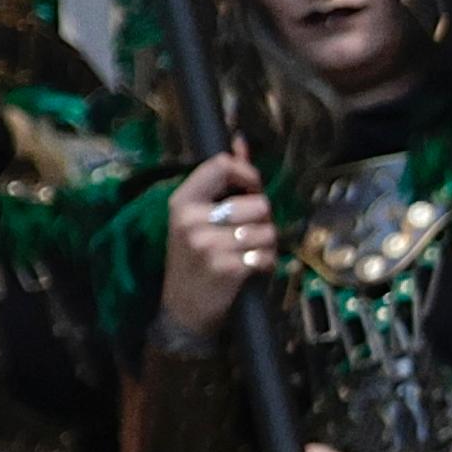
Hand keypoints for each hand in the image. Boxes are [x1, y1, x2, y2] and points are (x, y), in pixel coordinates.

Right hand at [158, 147, 277, 335]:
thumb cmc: (195, 259)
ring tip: (246, 253)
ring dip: (267, 244)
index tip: (252, 190)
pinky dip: (267, 263)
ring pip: (269, 230)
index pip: (222, 164)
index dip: (248, 175)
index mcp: (182, 201)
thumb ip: (222, 179)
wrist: (183, 310)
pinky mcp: (227, 268)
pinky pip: (268, 254)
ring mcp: (208, 244)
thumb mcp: (198, 217)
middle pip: (258, 202)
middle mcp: (191, 220)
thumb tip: (240, 141)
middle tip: (246, 234)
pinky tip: (249, 269)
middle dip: (264, 219)